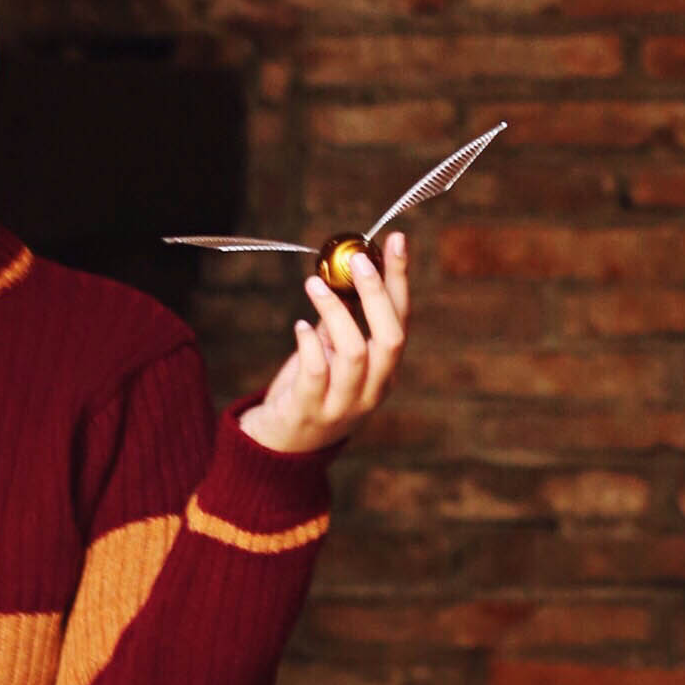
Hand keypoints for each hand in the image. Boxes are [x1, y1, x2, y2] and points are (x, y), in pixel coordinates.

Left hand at [238, 232, 409, 456]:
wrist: (282, 445)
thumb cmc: (312, 390)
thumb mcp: (335, 353)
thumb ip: (344, 318)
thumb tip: (345, 267)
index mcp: (386, 370)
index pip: (402, 318)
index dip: (399, 278)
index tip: (394, 239)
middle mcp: (374, 388)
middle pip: (390, 337)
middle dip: (376, 293)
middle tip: (356, 259)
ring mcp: (344, 404)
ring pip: (355, 352)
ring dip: (335, 312)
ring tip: (312, 284)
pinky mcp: (311, 410)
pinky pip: (317, 373)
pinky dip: (310, 344)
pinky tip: (299, 326)